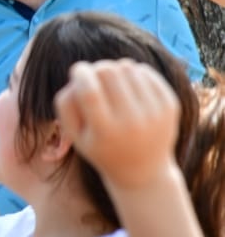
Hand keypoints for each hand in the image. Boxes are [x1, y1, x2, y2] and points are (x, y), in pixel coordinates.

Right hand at [55, 58, 180, 192]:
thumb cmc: (101, 146)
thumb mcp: (74, 134)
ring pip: (127, 67)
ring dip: (115, 69)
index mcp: (106, 132)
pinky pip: (146, 72)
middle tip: (95, 77)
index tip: (77, 70)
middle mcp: (133, 123)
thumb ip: (66, 103)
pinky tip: (129, 86)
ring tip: (112, 83)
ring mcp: (155, 114)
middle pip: (108, 72)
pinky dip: (133, 72)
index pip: (89, 91)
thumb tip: (79, 76)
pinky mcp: (170, 106)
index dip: (80, 73)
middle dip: (97, 69)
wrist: (143, 170)